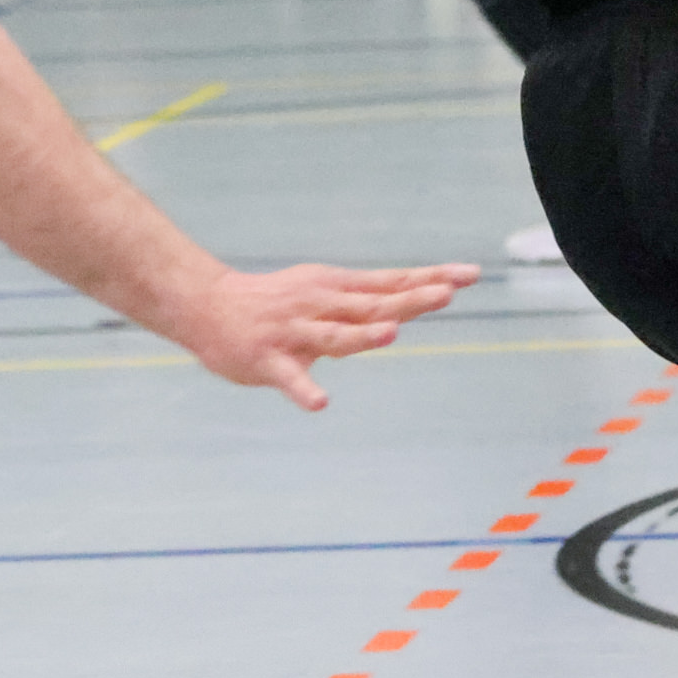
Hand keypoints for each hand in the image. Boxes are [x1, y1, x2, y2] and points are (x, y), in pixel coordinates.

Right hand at [168, 259, 479, 409]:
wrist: (206, 305)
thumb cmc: (274, 302)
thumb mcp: (323, 291)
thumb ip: (365, 301)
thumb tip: (413, 300)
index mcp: (337, 287)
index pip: (392, 281)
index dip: (431, 278)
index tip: (471, 275)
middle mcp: (320, 304)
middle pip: (373, 304)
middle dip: (410, 299)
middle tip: (447, 294)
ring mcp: (295, 332)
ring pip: (335, 336)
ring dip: (362, 336)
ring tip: (390, 333)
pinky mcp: (269, 360)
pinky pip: (291, 378)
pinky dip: (305, 390)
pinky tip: (320, 402)